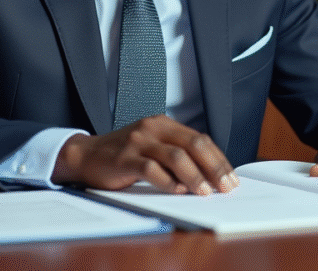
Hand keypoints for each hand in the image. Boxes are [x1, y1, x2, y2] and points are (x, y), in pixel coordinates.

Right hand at [52, 115, 238, 194]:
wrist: (86, 155)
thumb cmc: (124, 155)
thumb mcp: (153, 147)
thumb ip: (177, 154)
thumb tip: (210, 176)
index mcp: (163, 123)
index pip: (200, 139)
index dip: (219, 159)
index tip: (231, 178)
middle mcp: (153, 128)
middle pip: (193, 144)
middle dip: (214, 167)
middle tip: (225, 187)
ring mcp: (138, 142)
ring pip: (176, 156)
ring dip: (195, 176)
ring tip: (205, 192)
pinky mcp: (125, 158)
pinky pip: (152, 170)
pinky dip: (168, 182)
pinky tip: (176, 191)